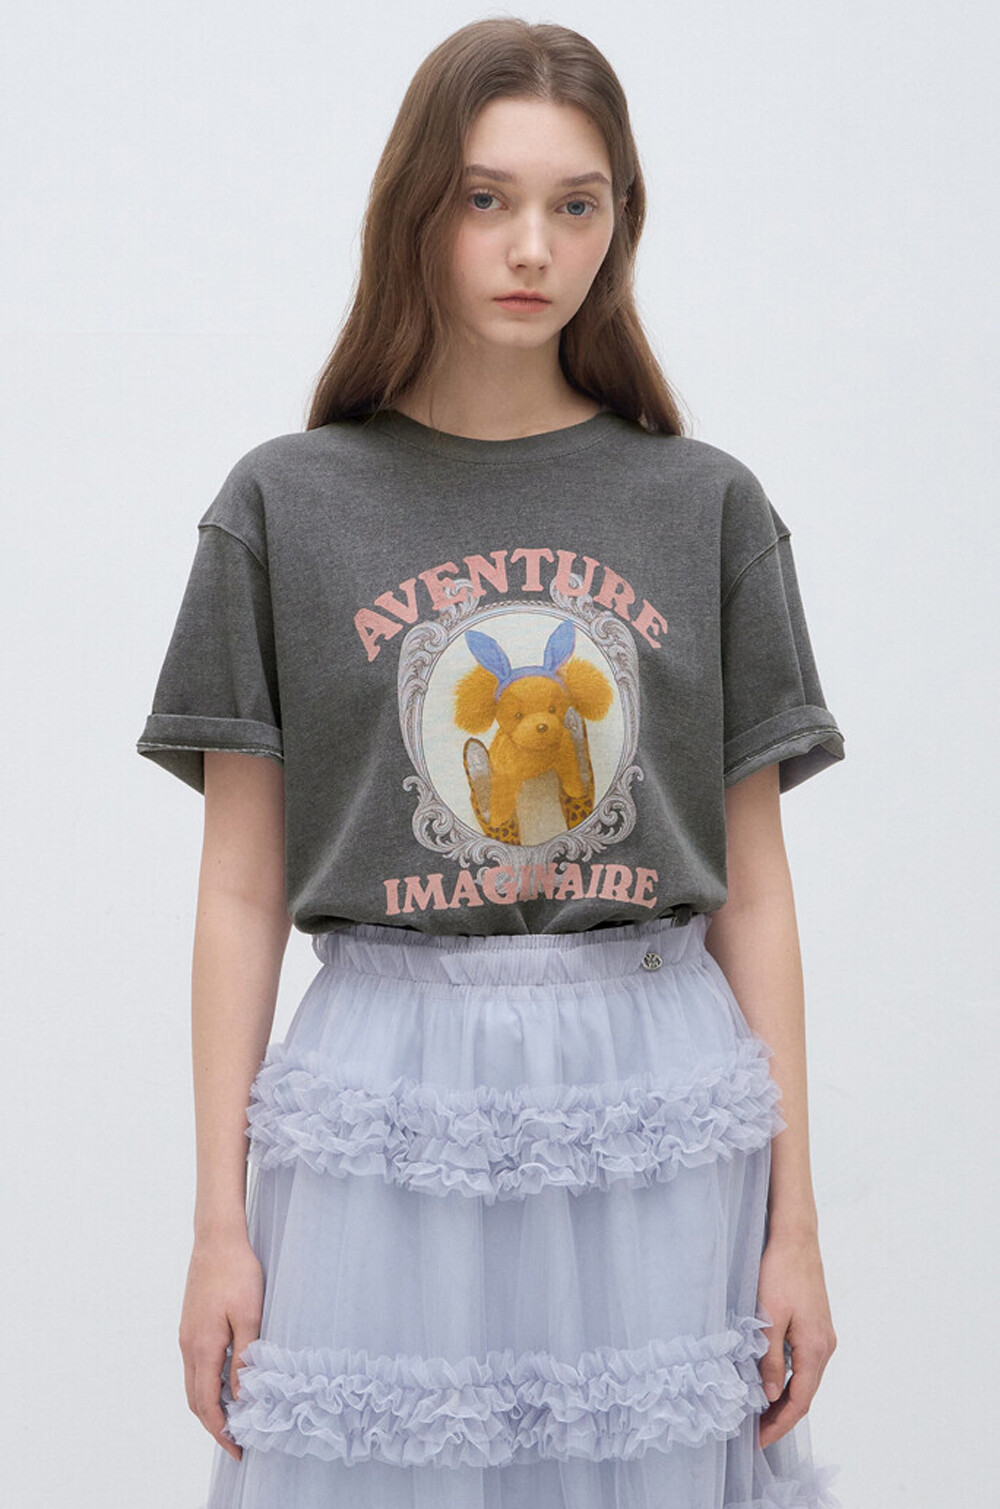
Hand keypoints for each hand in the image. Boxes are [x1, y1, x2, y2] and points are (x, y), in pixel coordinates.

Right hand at [178, 1234, 263, 1462]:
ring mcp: (185, 1335)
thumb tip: (241, 1395)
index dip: (221, 1432)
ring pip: (192, 1384)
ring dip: (208, 1406)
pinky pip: (194, 1366)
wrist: (216, 1238)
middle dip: (213, 1426)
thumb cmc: (237, 1272)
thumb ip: (244, 1357)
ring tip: (233, 1418)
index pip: (208, 1404)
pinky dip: (205, 1385)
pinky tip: (224, 1384)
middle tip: (236, 1442)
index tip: (237, 1450)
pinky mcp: (189, 1324)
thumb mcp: (250, 1315)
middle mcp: (188, 1346)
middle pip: (195, 1400)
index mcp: (202, 1347)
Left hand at [755, 1229, 836, 1448]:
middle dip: (781, 1416)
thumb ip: (769, 1359)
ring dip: (785, 1398)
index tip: (758, 1440)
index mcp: (815, 1349)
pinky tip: (772, 1381)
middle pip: (805, 1394)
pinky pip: (805, 1363)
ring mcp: (824, 1336)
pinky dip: (790, 1379)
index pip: (799, 1402)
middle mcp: (826, 1347)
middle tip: (755, 1432)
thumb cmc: (779, 1273)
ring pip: (805, 1379)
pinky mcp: (818, 1326)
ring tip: (759, 1412)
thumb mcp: (768, 1319)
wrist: (796, 1239)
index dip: (779, 1424)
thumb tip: (767, 1395)